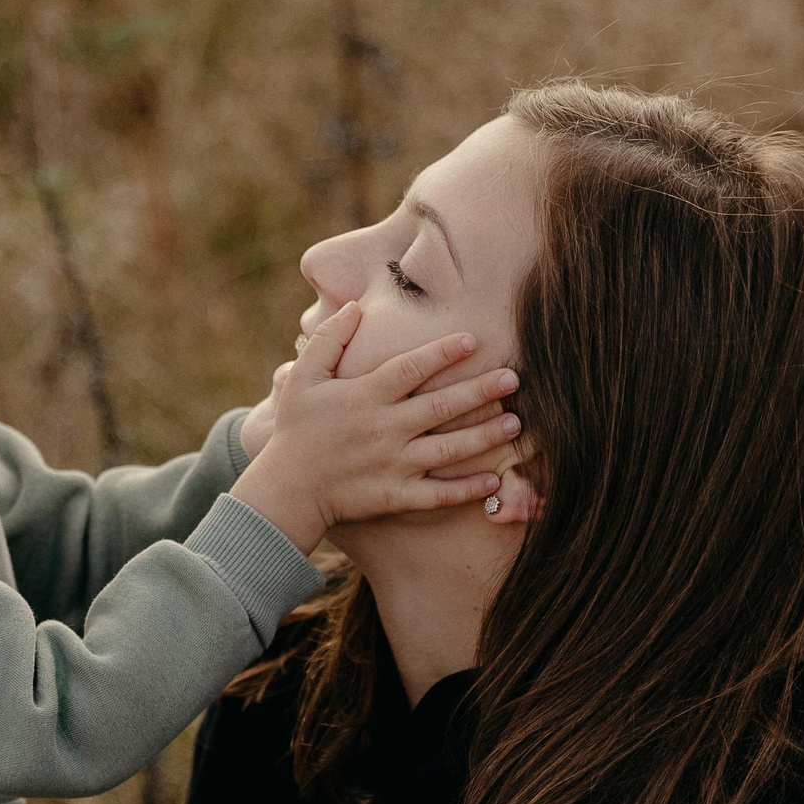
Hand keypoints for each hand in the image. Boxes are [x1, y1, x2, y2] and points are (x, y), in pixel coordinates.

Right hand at [227, 303, 521, 550]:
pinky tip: (495, 478)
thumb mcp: (303, 378)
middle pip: (439, 407)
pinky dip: (467, 489)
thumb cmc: (296, 430)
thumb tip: (354, 306)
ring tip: (516, 424)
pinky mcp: (395, 496)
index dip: (442, 353)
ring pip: (447, 450)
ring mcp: (392, 465)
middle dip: (479, 391)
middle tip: (513, 378)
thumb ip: (328, 340)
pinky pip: (438, 494)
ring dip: (484, 437)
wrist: (286, 490)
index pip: (410, 369)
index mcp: (364, 397)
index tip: (473, 340)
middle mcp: (383, 430)